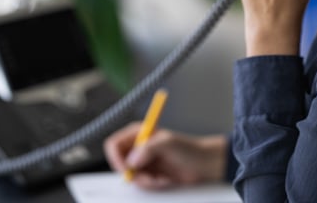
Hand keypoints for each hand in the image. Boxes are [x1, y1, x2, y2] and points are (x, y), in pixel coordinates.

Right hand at [103, 122, 227, 189]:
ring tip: (161, 178)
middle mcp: (138, 146)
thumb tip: (132, 160)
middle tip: (148, 177)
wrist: (203, 164)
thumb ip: (147, 149)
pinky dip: (151, 184)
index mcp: (138, 132)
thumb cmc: (188, 149)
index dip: (116, 157)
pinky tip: (164, 180)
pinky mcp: (149, 173)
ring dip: (145, 181)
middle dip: (133, 173)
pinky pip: (141, 183)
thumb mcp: (168, 144)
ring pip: (130, 176)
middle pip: (119, 163)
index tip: (127, 168)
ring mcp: (143, 161)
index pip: (114, 144)